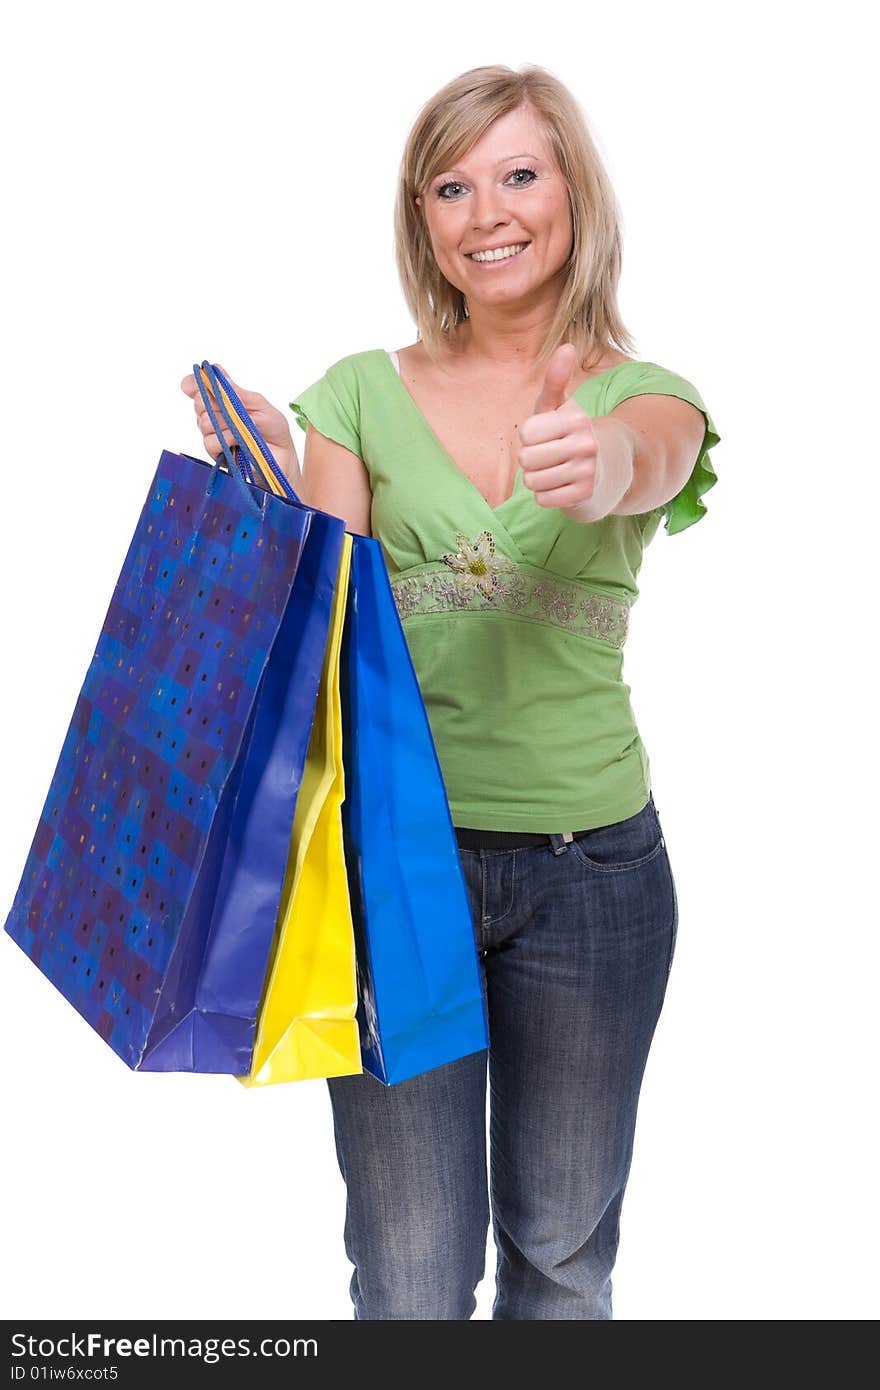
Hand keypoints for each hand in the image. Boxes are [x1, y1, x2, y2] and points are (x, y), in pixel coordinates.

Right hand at [179, 364, 299, 480]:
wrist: (282, 458)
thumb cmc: (273, 430)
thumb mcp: (260, 405)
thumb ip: (237, 392)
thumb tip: (218, 371)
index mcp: (223, 400)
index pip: (197, 387)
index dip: (193, 384)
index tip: (193, 385)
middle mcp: (214, 415)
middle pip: (199, 402)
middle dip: (215, 403)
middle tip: (233, 409)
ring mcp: (213, 434)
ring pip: (205, 422)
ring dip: (226, 424)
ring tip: (243, 430)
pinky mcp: (216, 453)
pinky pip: (211, 442)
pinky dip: (226, 439)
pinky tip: (238, 441)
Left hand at [517, 343, 599, 514]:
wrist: (610, 469)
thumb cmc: (574, 435)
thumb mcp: (563, 408)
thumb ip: (556, 380)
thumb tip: (568, 346)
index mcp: (577, 420)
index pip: (527, 434)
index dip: (530, 438)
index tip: (545, 437)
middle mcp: (586, 445)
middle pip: (527, 459)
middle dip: (531, 461)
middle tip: (548, 457)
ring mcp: (587, 472)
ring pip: (533, 482)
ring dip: (537, 479)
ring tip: (554, 471)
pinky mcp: (585, 496)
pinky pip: (543, 499)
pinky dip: (547, 495)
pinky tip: (561, 486)